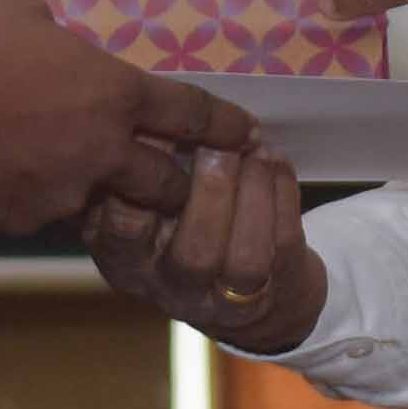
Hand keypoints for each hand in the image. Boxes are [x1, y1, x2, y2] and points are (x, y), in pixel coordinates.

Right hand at [0, 0, 253, 236]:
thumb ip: (60, 32)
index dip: (224, 126)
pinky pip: (51, 210)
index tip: (246, 134)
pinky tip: (18, 173)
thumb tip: (61, 32)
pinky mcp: (28, 219)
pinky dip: (45, 195)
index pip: (191, 115)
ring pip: (108, 201)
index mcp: (115, 94)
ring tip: (83, 171)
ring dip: (106, 189)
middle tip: (177, 174)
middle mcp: (103, 150)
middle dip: (178, 182)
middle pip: (169, 183)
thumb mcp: (24, 13)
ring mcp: (66, 191)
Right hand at [86, 143, 323, 354]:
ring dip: (254, 194)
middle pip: (193, 254)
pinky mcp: (276, 292)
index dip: (143, 179)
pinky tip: (275, 161)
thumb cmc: (182, 229)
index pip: (123, 230)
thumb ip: (144, 169)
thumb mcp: (144, 207)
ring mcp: (228, 299)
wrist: (246, 293)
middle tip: (219, 143)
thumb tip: (154, 109)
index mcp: (126, 261)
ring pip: (246, 258)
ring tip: (255, 149)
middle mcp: (172, 288)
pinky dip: (282, 195)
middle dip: (212, 192)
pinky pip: (284, 244)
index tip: (161, 129)